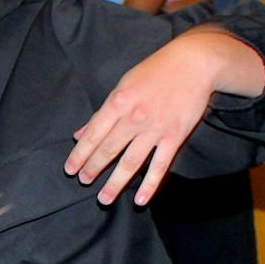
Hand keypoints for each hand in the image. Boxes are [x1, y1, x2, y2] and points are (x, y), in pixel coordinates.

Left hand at [65, 36, 228, 205]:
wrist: (194, 63)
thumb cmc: (156, 70)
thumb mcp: (124, 84)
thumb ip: (102, 112)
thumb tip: (80, 133)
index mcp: (118, 102)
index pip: (93, 134)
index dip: (80, 154)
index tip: (70, 169)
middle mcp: (133, 118)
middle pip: (108, 149)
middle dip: (93, 169)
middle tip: (84, 182)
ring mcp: (155, 129)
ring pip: (130, 162)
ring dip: (115, 183)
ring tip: (104, 198)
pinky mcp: (174, 137)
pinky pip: (159, 166)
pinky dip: (149, 185)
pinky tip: (140, 200)